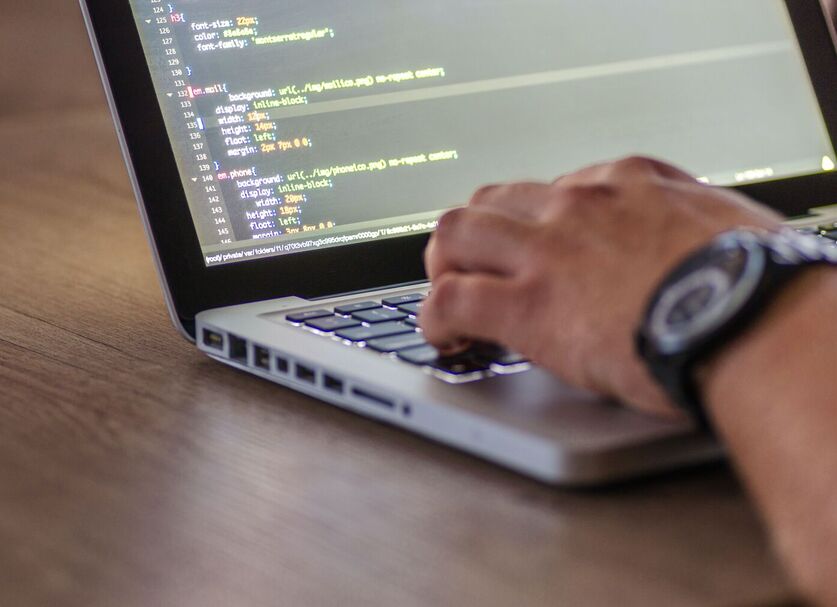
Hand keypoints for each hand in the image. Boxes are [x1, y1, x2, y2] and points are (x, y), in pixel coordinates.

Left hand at [420, 157, 781, 416]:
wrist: (752, 319)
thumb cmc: (757, 281)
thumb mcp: (728, 223)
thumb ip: (691, 222)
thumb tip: (693, 238)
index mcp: (626, 183)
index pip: (553, 190)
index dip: (534, 227)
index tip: (535, 253)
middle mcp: (577, 206)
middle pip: (492, 200)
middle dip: (475, 236)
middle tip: (474, 269)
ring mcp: (546, 252)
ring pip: (456, 234)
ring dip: (444, 267)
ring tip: (449, 298)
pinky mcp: (527, 306)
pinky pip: (450, 301)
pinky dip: (435, 319)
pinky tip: (446, 340)